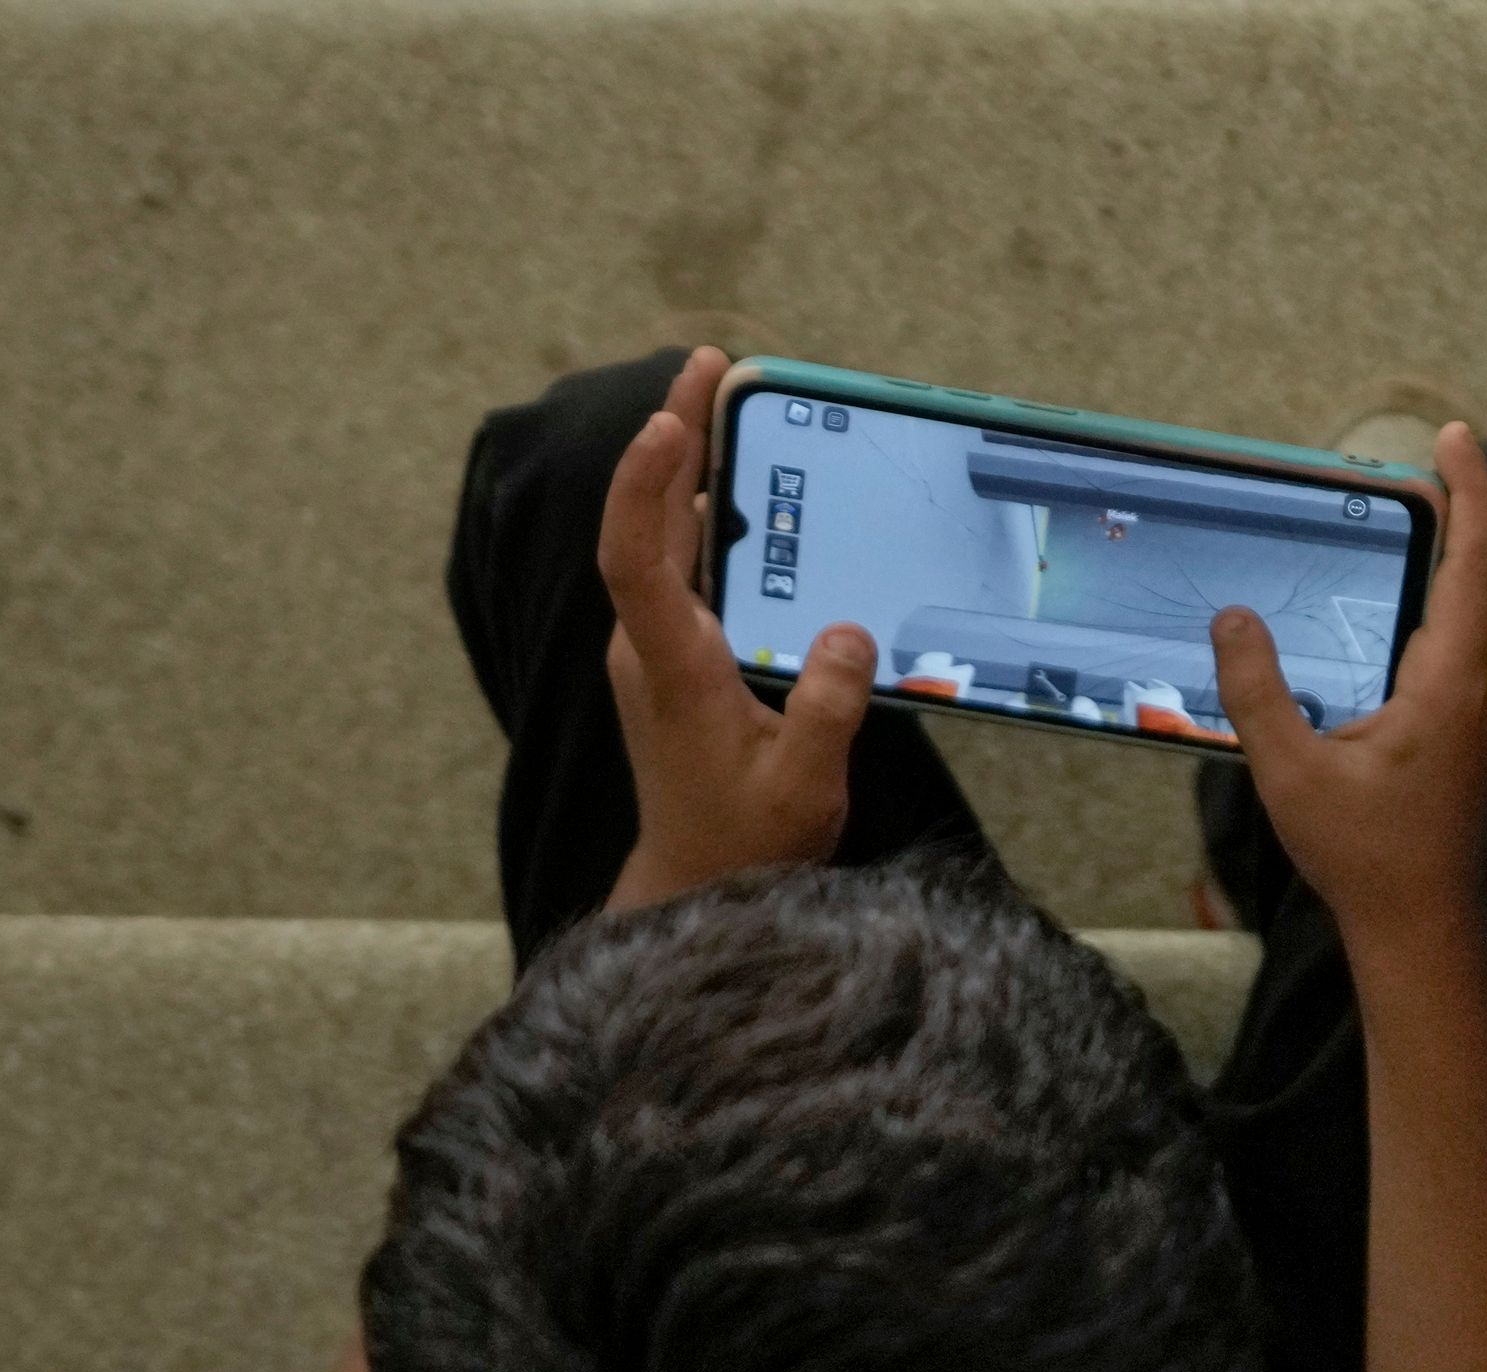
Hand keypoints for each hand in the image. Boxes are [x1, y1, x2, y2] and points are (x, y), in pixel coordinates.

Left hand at [597, 346, 878, 909]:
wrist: (700, 889)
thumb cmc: (745, 844)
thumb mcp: (803, 782)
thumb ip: (827, 707)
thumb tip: (850, 631)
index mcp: (672, 666)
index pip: (636, 554)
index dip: (650, 483)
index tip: (676, 420)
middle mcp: (653, 646)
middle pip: (649, 521)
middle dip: (676, 436)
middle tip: (710, 366)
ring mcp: (660, 650)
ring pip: (665, 540)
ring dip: (690, 470)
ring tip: (727, 406)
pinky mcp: (679, 660)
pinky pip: (685, 569)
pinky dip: (707, 518)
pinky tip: (743, 496)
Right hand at [1213, 422, 1486, 941]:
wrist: (1424, 922)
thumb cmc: (1365, 855)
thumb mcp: (1290, 772)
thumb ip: (1257, 691)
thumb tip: (1233, 620)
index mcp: (1451, 684)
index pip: (1472, 561)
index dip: (1467, 491)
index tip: (1453, 437)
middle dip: (1469, 505)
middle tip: (1436, 457)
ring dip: (1469, 548)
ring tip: (1430, 508)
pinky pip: (1484, 634)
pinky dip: (1464, 591)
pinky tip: (1428, 589)